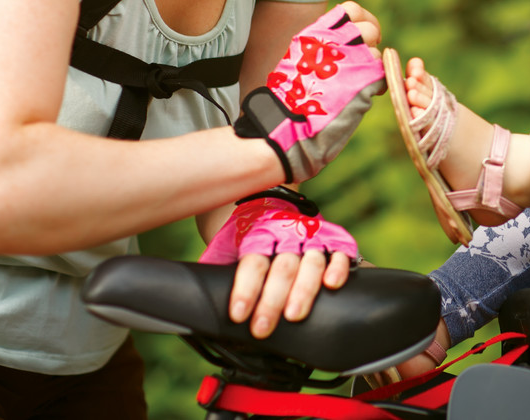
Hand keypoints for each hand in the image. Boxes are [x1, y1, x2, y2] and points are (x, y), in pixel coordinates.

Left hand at [199, 192, 356, 337]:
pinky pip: (339, 253)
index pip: (252, 263)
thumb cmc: (246, 234)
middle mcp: (287, 236)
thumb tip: (189, 294)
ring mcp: (311, 237)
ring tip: (295, 316)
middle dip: (272, 300)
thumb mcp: (226, 244)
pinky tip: (332, 284)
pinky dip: (338, 267)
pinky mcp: (333, 240)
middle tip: (262, 329)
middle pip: (281, 269)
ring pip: (310, 263)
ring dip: (304, 290)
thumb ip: (215, 265)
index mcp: (258, 236)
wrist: (269, 201)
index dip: (245, 289)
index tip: (238, 314)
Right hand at [235, 3, 386, 182]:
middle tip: (366, 60)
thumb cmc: (290, 95)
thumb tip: (346, 38)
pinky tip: (365, 95)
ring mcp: (353, 59)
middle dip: (372, 45)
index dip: (364, 20)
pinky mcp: (365, 81)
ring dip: (372, 68)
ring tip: (358, 83)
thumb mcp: (300, 55)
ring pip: (377, 55)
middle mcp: (337, 40)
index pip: (352, 9)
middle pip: (369, 30)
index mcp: (318, 31)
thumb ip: (324, 43)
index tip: (364, 33)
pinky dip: (377, 85)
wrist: (287, 122)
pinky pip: (382, 76)